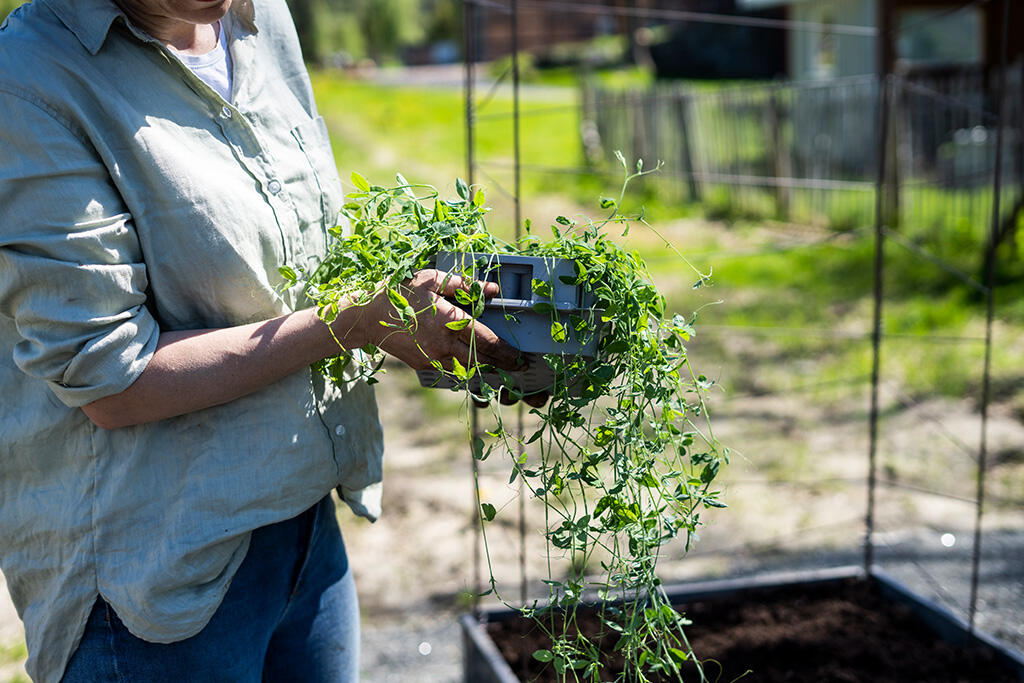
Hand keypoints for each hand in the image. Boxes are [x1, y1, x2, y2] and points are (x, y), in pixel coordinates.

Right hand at [348, 269, 522, 373]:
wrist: (367, 318)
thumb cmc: (400, 293)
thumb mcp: (432, 280)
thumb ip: (465, 286)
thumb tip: (493, 291)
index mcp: (450, 322)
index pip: (487, 342)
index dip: (507, 353)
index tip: (521, 358)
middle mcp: (444, 345)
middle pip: (481, 360)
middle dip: (501, 364)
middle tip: (516, 365)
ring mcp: (433, 358)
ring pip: (465, 367)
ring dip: (482, 366)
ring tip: (495, 362)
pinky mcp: (423, 365)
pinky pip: (449, 367)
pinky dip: (461, 365)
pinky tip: (467, 358)